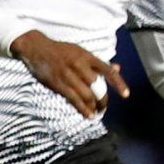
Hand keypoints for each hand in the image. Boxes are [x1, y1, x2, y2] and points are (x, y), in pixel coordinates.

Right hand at [11, 30, 126, 116]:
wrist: (37, 48)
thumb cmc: (61, 51)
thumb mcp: (81, 52)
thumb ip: (98, 62)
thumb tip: (118, 68)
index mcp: (87, 57)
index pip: (108, 71)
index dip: (119, 83)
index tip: (126, 95)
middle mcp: (79, 65)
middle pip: (98, 87)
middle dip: (103, 100)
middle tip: (104, 107)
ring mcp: (68, 75)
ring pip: (86, 95)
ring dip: (94, 106)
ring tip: (97, 113)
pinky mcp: (58, 83)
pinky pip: (73, 99)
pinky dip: (82, 109)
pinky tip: (88, 115)